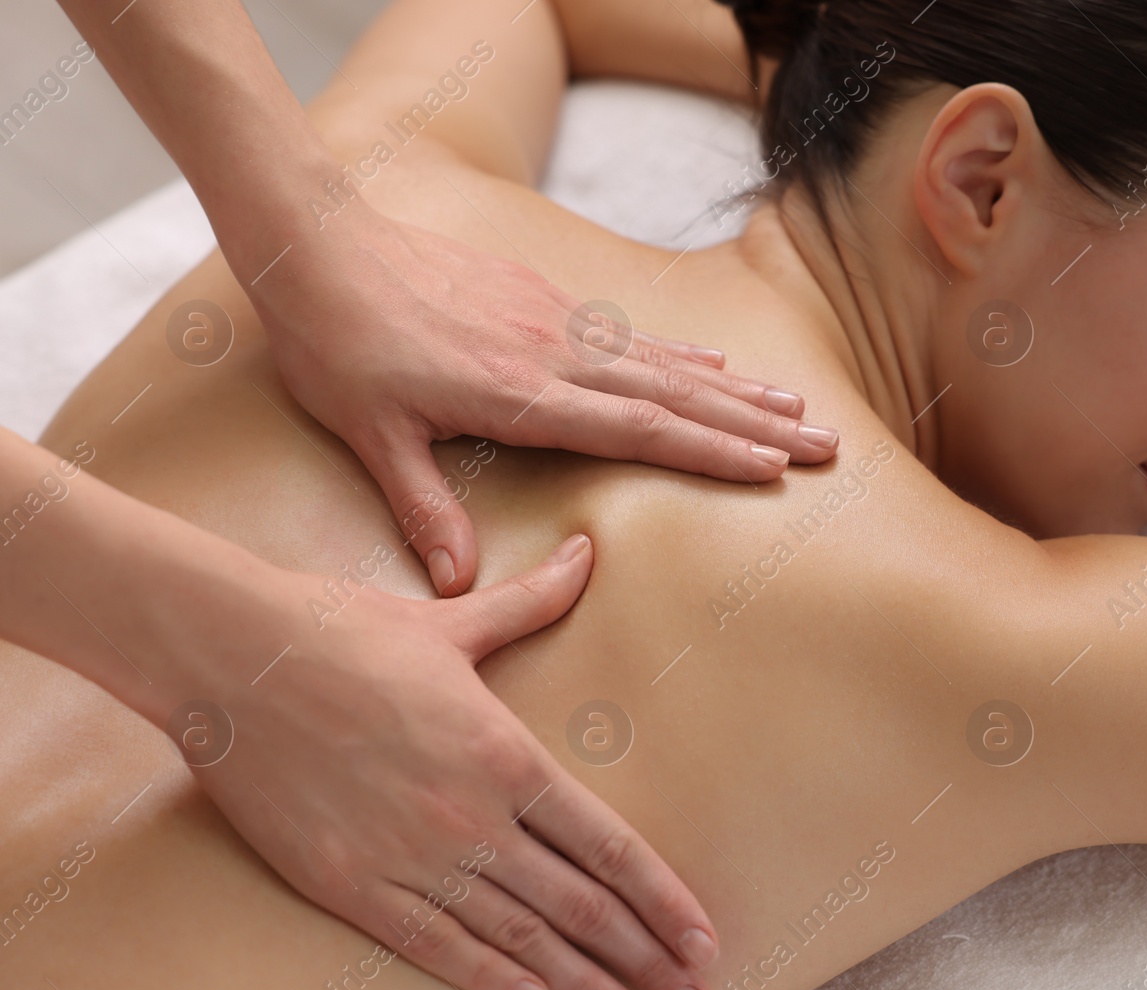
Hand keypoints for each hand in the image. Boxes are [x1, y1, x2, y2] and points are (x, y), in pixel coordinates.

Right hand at [181, 534, 716, 989]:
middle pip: (578, 907)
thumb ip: (534, 601)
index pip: (609, 847)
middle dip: (643, 960)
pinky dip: (484, 976)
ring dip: (582, 986)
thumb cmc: (342, 630)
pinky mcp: (347, 884)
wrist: (228, 655)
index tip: (705, 939)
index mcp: (505, 755)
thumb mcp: (452, 621)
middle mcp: (469, 816)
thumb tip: (588, 550)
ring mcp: (408, 856)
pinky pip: (431, 943)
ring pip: (517, 939)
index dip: (664, 901)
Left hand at [254, 205, 839, 595]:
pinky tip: (717, 361)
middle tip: (825, 445)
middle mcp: (556, 354)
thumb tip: (457, 584)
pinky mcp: (545, 300)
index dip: (709, 450)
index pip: (637, 428)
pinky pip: (633, 334)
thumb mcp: (370, 436)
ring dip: (737, 387)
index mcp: (522, 394)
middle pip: (676, 395)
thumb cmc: (339, 346)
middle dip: (755, 424)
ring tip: (799, 408)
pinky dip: (682, 353)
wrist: (319, 247)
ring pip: (666, 362)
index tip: (771, 468)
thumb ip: (423, 509)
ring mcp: (557, 322)